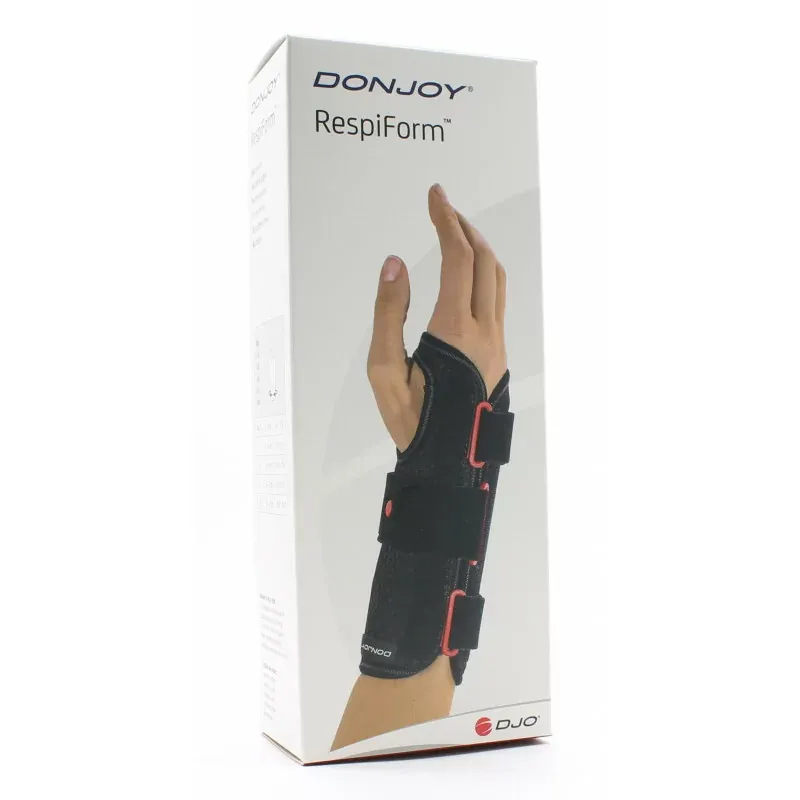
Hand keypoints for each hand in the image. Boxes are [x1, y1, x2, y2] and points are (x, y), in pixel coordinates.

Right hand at [368, 184, 507, 451]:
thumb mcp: (385, 370)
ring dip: (480, 250)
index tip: (435, 196)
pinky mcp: (498, 356)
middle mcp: (485, 332)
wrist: (448, 466)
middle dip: (464, 227)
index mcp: (456, 331)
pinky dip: (484, 275)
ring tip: (456, 234)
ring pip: (498, 281)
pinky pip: (498, 302)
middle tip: (442, 207)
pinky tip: (467, 278)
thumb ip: (388, 312)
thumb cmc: (413, 424)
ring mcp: (497, 345)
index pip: (458, 259)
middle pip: (485, 262)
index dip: (446, 221)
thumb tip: (396, 263)